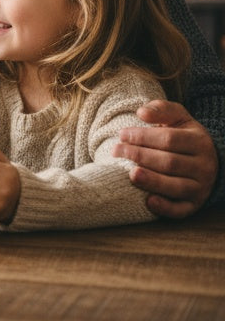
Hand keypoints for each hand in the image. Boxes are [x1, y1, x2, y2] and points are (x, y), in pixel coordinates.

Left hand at [114, 100, 218, 217]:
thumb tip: (142, 112)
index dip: (143, 136)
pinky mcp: (194, 205)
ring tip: (131, 174)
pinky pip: (181, 210)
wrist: (205, 161)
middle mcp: (204, 166)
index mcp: (200, 142)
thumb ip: (162, 109)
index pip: (169, 139)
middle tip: (116, 151)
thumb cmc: (183, 137)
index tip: (122, 134)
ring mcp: (200, 187)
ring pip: (176, 186)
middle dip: (140, 156)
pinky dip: (165, 208)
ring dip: (152, 181)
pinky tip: (148, 201)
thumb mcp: (178, 118)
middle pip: (169, 162)